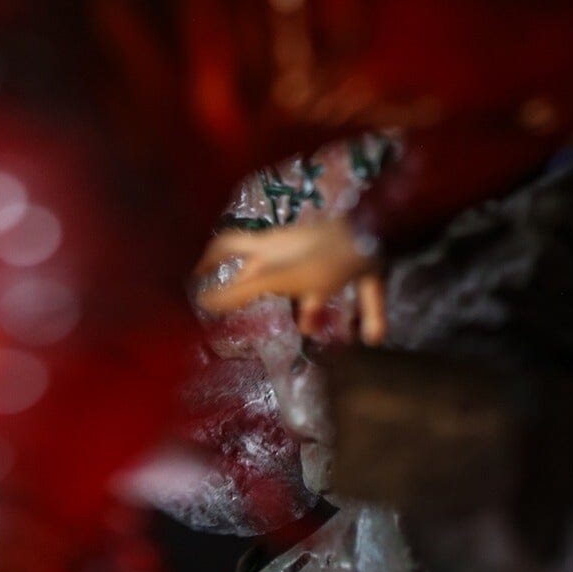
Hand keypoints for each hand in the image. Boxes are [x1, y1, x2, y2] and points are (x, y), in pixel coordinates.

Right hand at [193, 215, 387, 344]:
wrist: (368, 236)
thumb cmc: (314, 258)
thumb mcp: (272, 277)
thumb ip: (237, 290)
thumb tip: (201, 300)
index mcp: (267, 249)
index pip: (228, 246)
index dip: (210, 259)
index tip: (197, 276)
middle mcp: (290, 249)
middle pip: (270, 271)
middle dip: (264, 291)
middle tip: (257, 314)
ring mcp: (322, 255)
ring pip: (315, 285)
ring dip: (314, 307)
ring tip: (312, 327)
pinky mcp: (354, 264)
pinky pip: (357, 291)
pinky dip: (366, 312)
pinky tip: (374, 335)